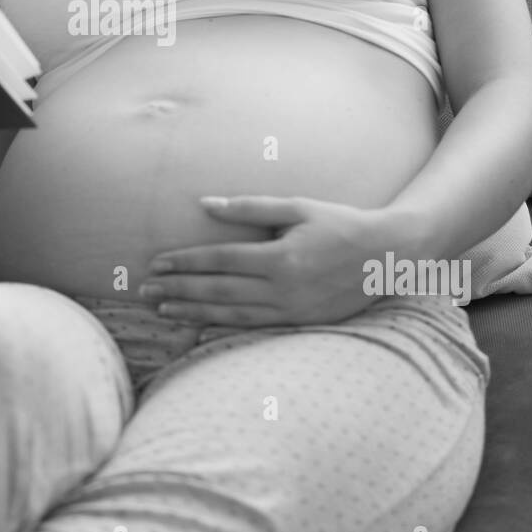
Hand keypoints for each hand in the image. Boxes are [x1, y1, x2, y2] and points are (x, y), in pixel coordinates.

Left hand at [140, 194, 388, 327]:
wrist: (386, 257)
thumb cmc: (340, 223)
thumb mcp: (297, 206)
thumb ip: (250, 208)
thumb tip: (206, 204)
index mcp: (282, 257)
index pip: (221, 261)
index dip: (186, 263)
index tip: (156, 263)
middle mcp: (284, 288)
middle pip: (219, 290)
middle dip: (179, 290)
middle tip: (145, 291)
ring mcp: (291, 310)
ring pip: (231, 314)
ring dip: (193, 311)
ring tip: (162, 309)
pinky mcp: (298, 322)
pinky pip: (251, 327)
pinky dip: (220, 326)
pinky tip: (198, 323)